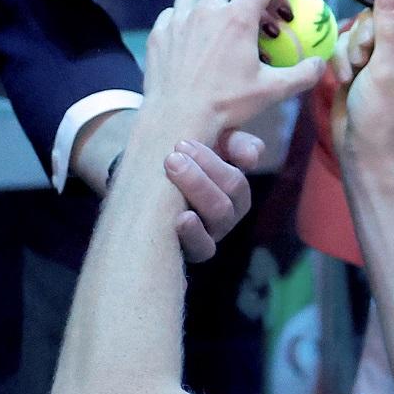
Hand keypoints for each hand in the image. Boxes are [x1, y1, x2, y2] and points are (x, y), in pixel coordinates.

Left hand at [138, 0, 324, 144]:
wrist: (177, 116)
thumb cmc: (226, 105)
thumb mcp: (270, 91)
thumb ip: (300, 75)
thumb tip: (320, 64)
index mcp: (237, 20)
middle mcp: (207, 11)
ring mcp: (179, 19)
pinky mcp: (160, 33)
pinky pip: (172, 10)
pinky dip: (183, 5)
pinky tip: (185, 9)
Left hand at [164, 130, 261, 261]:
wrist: (141, 180)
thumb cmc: (182, 159)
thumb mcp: (209, 144)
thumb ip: (234, 143)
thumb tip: (252, 156)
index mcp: (233, 194)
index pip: (236, 184)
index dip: (213, 164)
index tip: (182, 144)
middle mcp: (225, 217)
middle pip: (225, 202)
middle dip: (199, 178)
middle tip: (172, 158)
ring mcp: (209, 236)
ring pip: (217, 220)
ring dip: (196, 192)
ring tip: (170, 174)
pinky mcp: (191, 251)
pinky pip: (202, 248)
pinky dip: (193, 233)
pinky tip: (180, 218)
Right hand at [329, 0, 393, 171]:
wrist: (362, 151)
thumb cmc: (381, 117)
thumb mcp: (384, 71)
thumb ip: (388, 31)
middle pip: (387, 15)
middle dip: (368, 32)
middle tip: (363, 56)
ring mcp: (384, 57)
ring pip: (364, 28)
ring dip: (352, 48)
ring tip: (353, 74)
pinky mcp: (363, 64)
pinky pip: (349, 43)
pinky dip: (342, 59)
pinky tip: (344, 80)